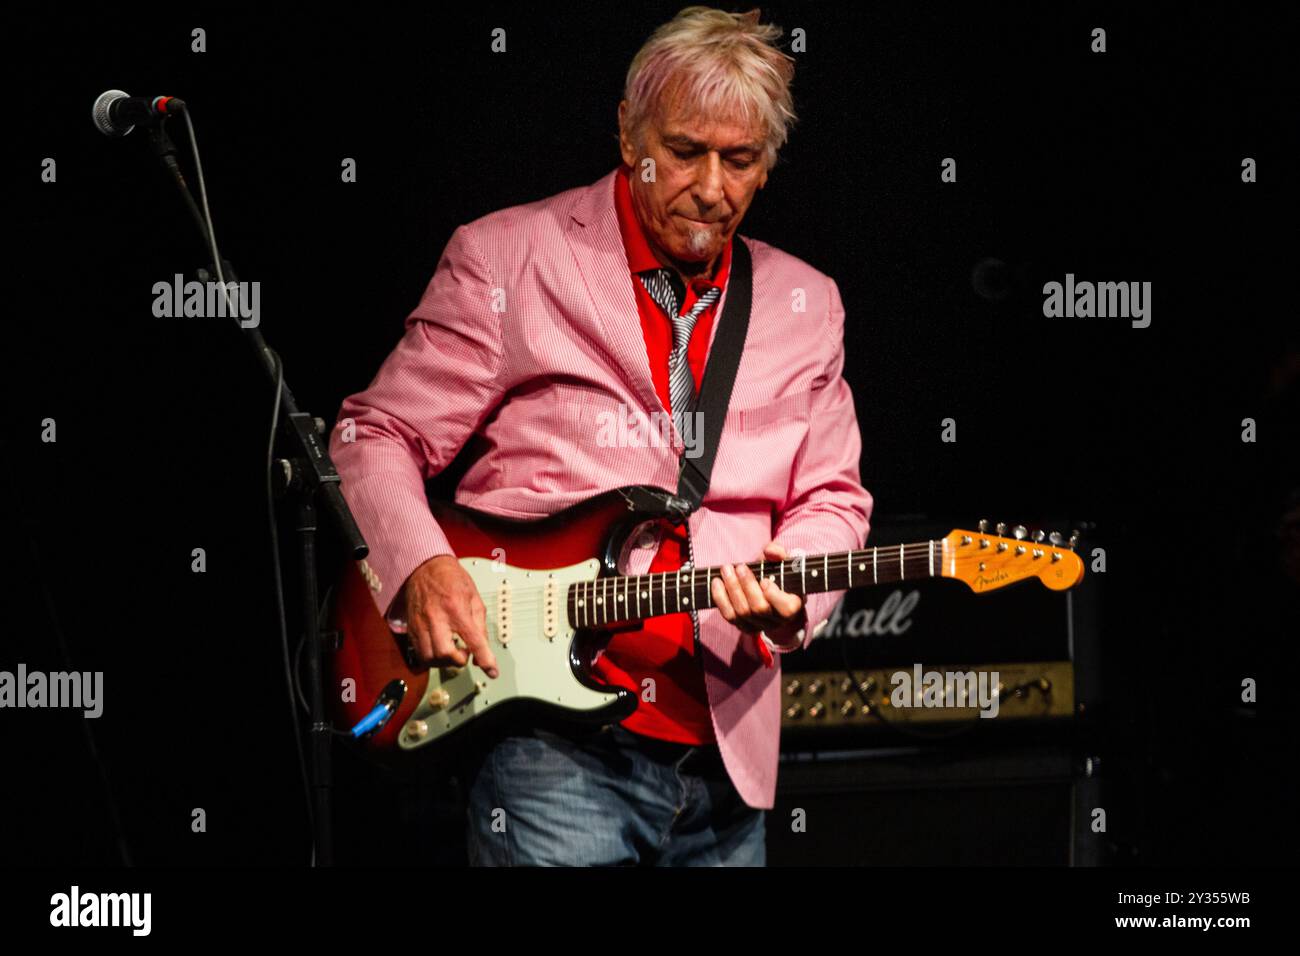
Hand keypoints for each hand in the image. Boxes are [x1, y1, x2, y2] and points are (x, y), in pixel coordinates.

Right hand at [404, 555, 497, 677]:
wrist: (425, 568)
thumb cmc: (451, 580)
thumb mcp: (474, 598)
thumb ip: (480, 627)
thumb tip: (483, 652)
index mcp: (456, 608)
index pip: (473, 640)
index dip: (485, 659)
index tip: (492, 671)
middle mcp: (436, 618)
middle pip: (444, 654)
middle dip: (458, 661)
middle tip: (465, 653)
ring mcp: (420, 624)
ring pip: (429, 658)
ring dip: (444, 662)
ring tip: (452, 651)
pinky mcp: (411, 629)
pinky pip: (420, 654)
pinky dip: (432, 658)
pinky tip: (440, 649)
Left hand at [709, 541, 804, 638]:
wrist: (771, 594)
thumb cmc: (779, 575)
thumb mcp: (783, 562)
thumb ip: (779, 553)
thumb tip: (769, 550)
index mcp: (792, 605)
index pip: (786, 608)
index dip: (773, 595)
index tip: (764, 579)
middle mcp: (776, 620)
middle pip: (759, 608)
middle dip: (747, 585)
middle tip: (739, 567)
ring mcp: (759, 626)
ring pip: (742, 612)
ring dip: (732, 589)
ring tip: (726, 570)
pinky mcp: (743, 626)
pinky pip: (729, 616)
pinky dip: (720, 598)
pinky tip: (716, 582)